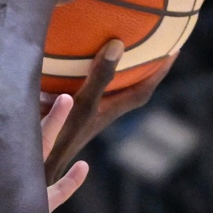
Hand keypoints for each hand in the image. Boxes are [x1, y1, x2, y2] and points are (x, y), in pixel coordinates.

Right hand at [45, 43, 176, 183]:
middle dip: (141, 68)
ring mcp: (82, 115)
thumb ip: (100, 78)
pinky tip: (72, 63)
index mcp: (109, 110)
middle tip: (153, 45)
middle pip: (128, 88)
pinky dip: (83, 73)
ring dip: (112, 71)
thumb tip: (118, 45)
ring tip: (117, 49)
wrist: (37, 167)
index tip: (175, 49)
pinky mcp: (64, 115)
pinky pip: (80, 87)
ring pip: (104, 88)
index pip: (142, 89)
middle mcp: (99, 112)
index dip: (159, 71)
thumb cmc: (62, 138)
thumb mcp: (83, 104)